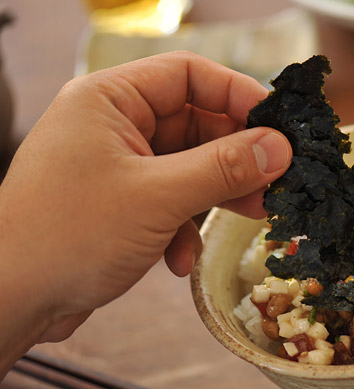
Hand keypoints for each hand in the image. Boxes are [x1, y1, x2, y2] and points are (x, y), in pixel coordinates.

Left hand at [0, 51, 290, 350]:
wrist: (11, 300)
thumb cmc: (65, 237)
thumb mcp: (157, 197)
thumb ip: (223, 168)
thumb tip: (279, 148)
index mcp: (110, 101)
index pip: (188, 75)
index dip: (238, 94)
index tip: (278, 125)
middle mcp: (113, 126)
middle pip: (195, 123)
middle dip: (235, 156)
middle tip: (273, 180)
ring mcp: (118, 165)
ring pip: (189, 166)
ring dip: (217, 194)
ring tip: (251, 215)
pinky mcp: (122, 203)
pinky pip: (171, 200)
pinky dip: (184, 226)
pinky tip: (180, 258)